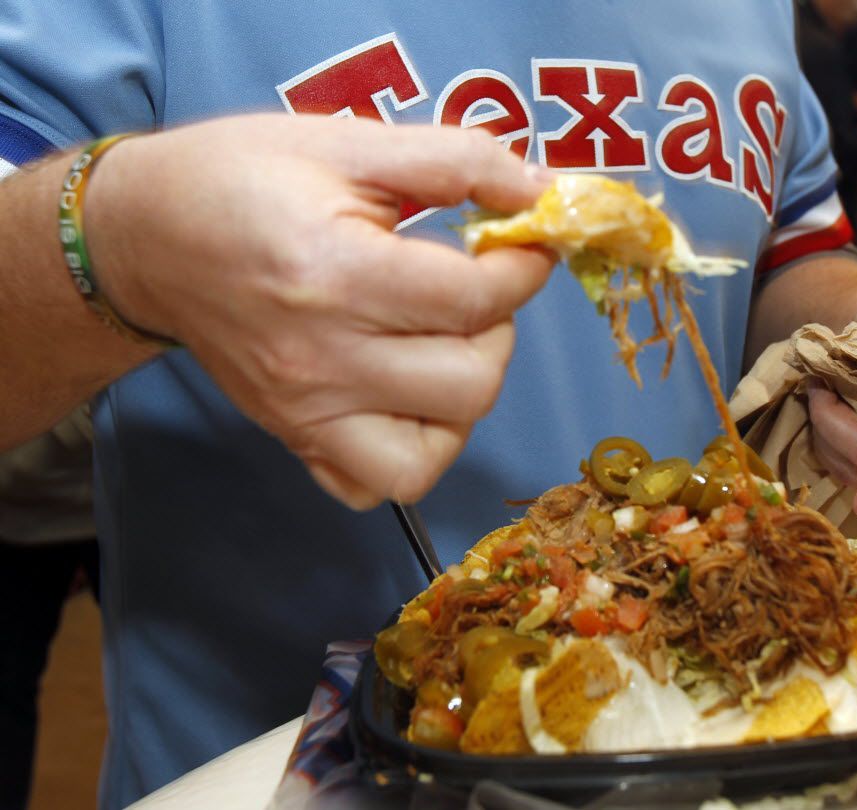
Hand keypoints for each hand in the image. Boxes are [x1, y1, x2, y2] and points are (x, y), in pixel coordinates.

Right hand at [85, 114, 555, 508]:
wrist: (144, 236)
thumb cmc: (242, 178)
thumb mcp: (348, 143)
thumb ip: (454, 160)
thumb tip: (541, 191)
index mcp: (339, 273)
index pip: (477, 299)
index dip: (524, 268)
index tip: (524, 245)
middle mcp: (323, 359)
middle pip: (470, 384)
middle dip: (498, 332)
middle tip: (473, 293)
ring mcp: (306, 411)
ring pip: (431, 456)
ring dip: (462, 402)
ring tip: (444, 349)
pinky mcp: (293, 436)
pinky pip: (375, 488)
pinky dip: (410, 452)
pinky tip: (406, 398)